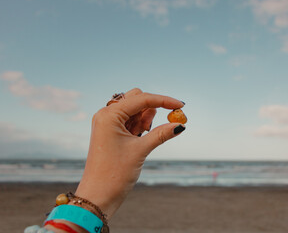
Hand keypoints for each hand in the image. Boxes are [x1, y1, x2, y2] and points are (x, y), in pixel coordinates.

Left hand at [74, 88, 184, 218]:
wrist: (98, 195)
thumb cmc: (114, 174)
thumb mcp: (141, 150)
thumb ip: (161, 134)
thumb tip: (181, 124)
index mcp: (109, 115)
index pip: (141, 99)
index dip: (163, 100)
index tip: (181, 105)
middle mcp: (106, 114)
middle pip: (136, 98)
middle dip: (152, 109)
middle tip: (157, 125)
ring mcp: (108, 122)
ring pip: (134, 109)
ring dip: (145, 118)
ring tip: (143, 137)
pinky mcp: (111, 131)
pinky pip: (130, 120)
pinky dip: (140, 125)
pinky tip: (140, 137)